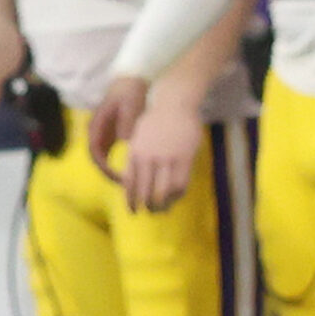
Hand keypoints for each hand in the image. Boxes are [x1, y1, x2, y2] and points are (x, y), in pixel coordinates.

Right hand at [89, 76, 149, 182]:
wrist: (132, 79)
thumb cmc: (130, 91)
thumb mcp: (130, 105)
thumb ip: (126, 122)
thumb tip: (124, 140)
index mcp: (97, 125)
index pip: (95, 153)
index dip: (105, 167)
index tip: (119, 177)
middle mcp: (97, 131)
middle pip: (98, 158)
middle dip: (109, 173)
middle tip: (127, 185)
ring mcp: (104, 133)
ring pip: (105, 157)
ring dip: (114, 169)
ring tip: (131, 181)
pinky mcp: (113, 133)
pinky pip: (113, 152)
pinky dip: (121, 162)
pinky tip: (135, 169)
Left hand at [122, 94, 202, 213]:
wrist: (175, 103)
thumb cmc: (157, 120)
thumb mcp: (139, 138)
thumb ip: (138, 158)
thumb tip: (137, 180)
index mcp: (135, 153)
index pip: (130, 184)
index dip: (131, 200)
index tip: (133, 210)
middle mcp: (148, 158)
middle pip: (145, 191)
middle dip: (146, 206)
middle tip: (149, 212)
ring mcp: (167, 158)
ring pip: (162, 191)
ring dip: (161, 204)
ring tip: (162, 209)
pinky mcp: (184, 158)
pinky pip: (180, 184)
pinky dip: (177, 195)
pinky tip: (175, 198)